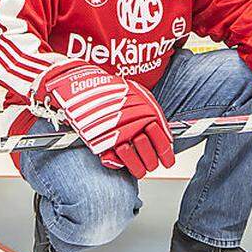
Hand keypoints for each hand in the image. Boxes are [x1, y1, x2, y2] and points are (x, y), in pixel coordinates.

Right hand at [34, 62, 175, 178]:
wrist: (83, 85)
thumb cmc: (110, 88)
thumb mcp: (139, 94)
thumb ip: (152, 112)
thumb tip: (163, 133)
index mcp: (148, 114)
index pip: (164, 143)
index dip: (167, 155)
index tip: (167, 160)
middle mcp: (135, 126)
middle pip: (151, 157)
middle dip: (152, 162)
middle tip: (151, 162)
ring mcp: (118, 137)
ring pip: (136, 164)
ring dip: (138, 167)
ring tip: (138, 166)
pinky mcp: (102, 145)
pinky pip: (115, 162)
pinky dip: (119, 163)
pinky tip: (120, 160)